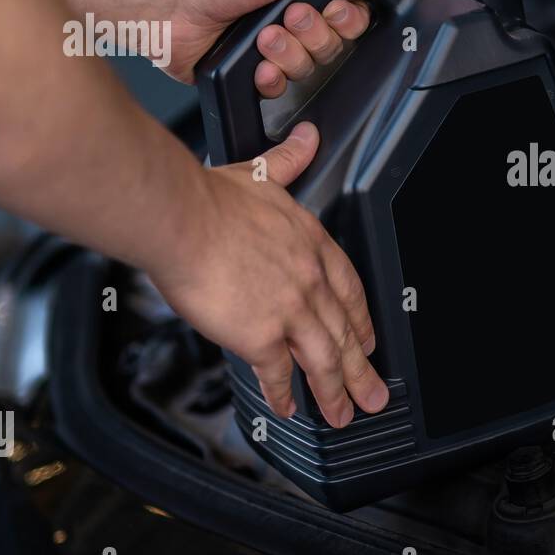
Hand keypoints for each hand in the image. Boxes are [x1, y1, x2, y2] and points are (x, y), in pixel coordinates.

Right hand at [148, 121, 387, 427]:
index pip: (351, 289)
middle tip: (374, 395)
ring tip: (345, 415)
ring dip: (337, 392)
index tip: (369, 341)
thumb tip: (308, 139)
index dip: (362, 321)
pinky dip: (285, 394)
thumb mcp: (264, 174)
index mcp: (312, 245)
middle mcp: (309, 280)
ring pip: (324, 359)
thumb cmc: (211, 199)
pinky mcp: (260, 335)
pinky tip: (288, 409)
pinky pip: (279, 373)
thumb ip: (291, 161)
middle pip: (344, 333)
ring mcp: (289, 310)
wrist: (180, 218)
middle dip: (362, 370)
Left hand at [165, 0, 407, 91]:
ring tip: (261, 35)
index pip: (355, 12)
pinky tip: (254, 61)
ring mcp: (275, 45)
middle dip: (312, 33)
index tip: (329, 5)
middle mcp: (294, 15)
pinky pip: (282, 89)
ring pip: (309, 68)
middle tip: (287, 15)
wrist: (171, 4)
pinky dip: (269, 76)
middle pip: (335, 44)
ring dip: (287, 52)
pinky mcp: (255, 72)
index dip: (348, 16)